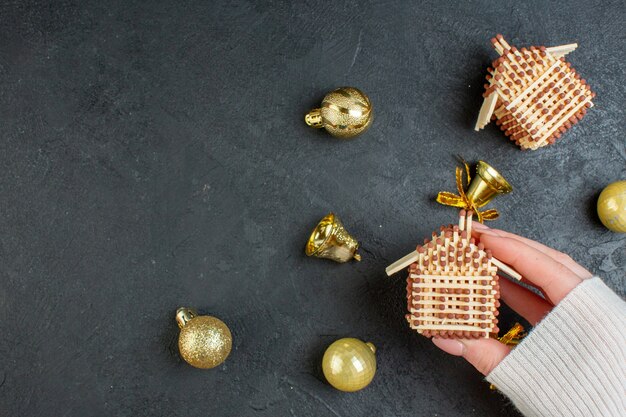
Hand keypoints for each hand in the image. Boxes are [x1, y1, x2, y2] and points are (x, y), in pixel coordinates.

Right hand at [431, 222, 592, 374]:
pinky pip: (551, 298)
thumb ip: (483, 352)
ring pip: (550, 278)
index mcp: (586, 309)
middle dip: (509, 248)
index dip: (507, 247)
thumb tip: (444, 336)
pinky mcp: (584, 326)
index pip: (541, 264)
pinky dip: (524, 289)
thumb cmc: (580, 402)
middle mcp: (592, 305)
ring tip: (484, 258)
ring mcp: (591, 313)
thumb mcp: (525, 375)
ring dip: (515, 267)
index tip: (479, 236)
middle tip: (477, 239)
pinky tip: (500, 287)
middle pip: (547, 262)